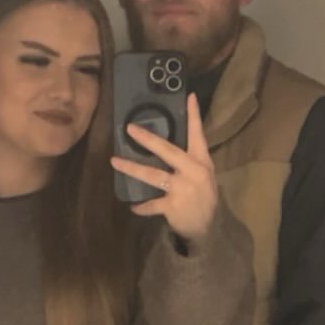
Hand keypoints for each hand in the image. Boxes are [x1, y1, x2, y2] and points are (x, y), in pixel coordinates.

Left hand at [111, 94, 217, 243]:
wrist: (209, 227)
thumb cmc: (204, 197)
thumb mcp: (204, 175)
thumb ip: (190, 161)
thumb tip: (168, 145)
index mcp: (201, 162)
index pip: (198, 135)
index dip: (193, 116)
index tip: (189, 96)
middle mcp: (193, 172)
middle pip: (168, 151)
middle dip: (147, 139)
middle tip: (130, 129)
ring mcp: (182, 189)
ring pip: (153, 175)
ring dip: (132, 168)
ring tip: (114, 162)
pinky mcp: (173, 206)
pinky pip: (151, 204)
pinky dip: (141, 206)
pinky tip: (133, 206)